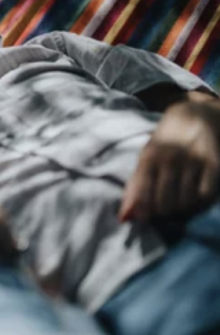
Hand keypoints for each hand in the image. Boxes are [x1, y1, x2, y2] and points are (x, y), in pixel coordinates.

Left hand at [121, 101, 219, 220]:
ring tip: (178, 211)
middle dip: (162, 216)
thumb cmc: (165, 143)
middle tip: (163, 217)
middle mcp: (170, 158)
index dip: (143, 212)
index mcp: (149, 156)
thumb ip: (134, 187)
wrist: (196, 115)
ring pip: (185, 202)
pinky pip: (206, 195)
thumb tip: (123, 218)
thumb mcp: (146, 157)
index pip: (142, 193)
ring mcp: (193, 160)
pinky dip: (200, 205)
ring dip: (181, 213)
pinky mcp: (214, 163)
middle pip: (164, 202)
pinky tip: (195, 202)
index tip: (145, 219)